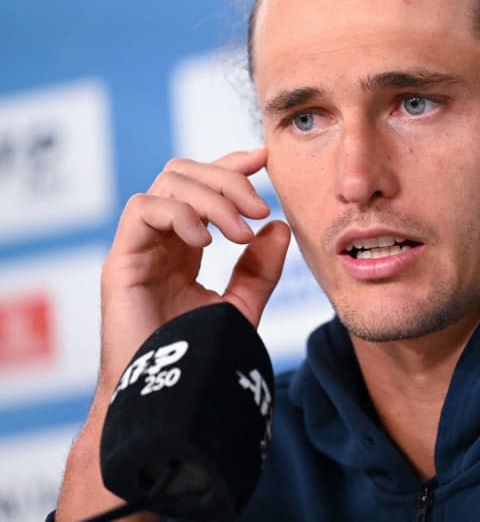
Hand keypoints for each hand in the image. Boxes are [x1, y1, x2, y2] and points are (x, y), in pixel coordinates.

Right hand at [99, 148, 289, 393]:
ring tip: (242, 235)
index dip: (231, 165)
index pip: (203, 186)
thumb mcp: (242, 306)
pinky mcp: (121, 262)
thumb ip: (260, 270)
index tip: (265, 158)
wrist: (168, 400)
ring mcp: (140, 248)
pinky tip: (206, 244)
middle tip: (260, 208)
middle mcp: (161, 240)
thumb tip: (278, 227)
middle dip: (228, 180)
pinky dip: (181, 215)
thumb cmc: (199, 359)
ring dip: (213, 199)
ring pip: (169, 184)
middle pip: (186, 173)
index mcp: (185, 246)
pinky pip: (144, 209)